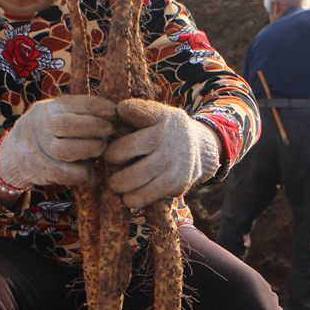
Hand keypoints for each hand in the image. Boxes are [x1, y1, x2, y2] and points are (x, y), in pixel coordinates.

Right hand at [0, 95, 116, 187]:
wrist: (15, 153)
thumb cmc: (50, 131)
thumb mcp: (58, 114)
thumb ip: (79, 114)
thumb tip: (115, 116)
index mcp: (47, 109)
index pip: (72, 104)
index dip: (96, 107)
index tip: (113, 112)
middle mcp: (39, 127)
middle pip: (66, 125)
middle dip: (94, 127)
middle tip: (109, 131)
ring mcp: (37, 150)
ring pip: (64, 150)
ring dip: (89, 149)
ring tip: (100, 147)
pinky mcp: (39, 171)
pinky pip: (63, 174)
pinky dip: (81, 173)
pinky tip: (90, 170)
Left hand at [105, 99, 220, 208]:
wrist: (201, 149)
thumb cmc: (168, 130)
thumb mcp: (159, 113)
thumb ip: (138, 111)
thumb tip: (116, 112)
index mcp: (161, 121)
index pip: (132, 114)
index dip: (117, 118)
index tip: (111, 135)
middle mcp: (167, 143)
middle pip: (121, 152)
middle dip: (110, 159)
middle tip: (109, 161)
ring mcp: (171, 167)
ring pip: (130, 180)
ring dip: (117, 183)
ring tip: (117, 182)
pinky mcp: (175, 186)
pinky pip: (142, 197)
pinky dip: (132, 198)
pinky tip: (131, 193)